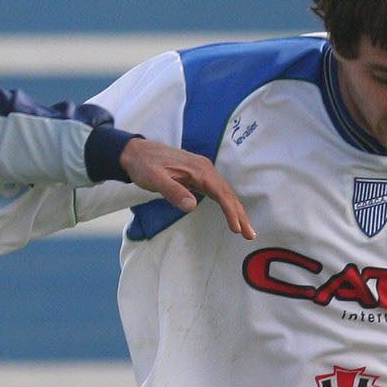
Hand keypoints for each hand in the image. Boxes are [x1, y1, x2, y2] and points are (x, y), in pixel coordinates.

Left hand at [119, 138, 253, 238]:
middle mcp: (204, 169)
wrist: (135, 152)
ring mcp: (202, 172)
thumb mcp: (154, 179)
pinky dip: (226, 204)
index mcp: (198, 169)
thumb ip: (173, 191)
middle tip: (250, 235)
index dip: (230, 211)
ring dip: (235, 211)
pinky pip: (217, 191)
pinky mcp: (198, 176)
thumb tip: (192, 206)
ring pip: (224, 193)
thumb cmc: (144, 165)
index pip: (220, 193)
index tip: (236, 228)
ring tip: (244, 229)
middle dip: (240, 214)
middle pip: (228, 193)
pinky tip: (231, 214)